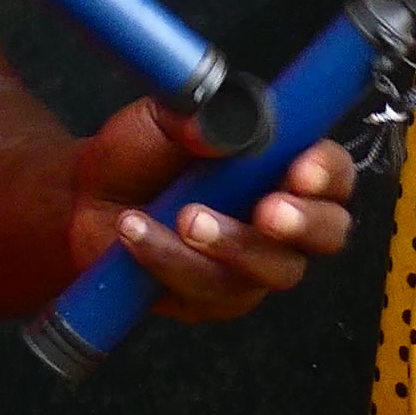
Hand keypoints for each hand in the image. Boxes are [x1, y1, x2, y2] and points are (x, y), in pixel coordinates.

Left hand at [69, 99, 357, 322]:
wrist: (81, 198)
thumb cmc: (137, 154)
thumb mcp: (164, 117)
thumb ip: (197, 116)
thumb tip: (219, 124)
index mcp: (284, 165)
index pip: (333, 172)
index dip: (327, 173)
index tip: (301, 169)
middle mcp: (281, 219)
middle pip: (328, 234)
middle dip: (303, 224)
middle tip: (266, 212)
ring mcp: (252, 266)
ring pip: (271, 271)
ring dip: (229, 244)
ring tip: (183, 216)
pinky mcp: (212, 299)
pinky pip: (209, 291)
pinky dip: (171, 260)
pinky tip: (135, 231)